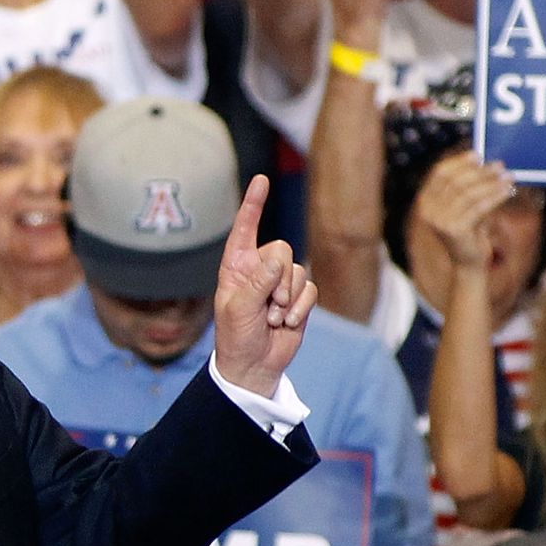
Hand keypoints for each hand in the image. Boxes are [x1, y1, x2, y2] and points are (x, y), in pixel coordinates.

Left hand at [213, 175, 317, 396]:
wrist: (254, 365)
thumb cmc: (236, 336)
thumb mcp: (238, 309)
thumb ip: (257, 282)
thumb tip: (279, 260)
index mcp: (236, 265)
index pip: (245, 227)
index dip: (254, 204)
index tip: (261, 180)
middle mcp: (259, 268)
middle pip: (282, 249)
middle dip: (278, 279)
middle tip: (268, 306)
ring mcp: (281, 282)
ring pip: (298, 270)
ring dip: (288, 299)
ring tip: (273, 319)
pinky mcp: (299, 298)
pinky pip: (310, 289)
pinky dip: (301, 308)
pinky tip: (287, 323)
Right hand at [415, 153, 514, 269]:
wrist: (469, 264)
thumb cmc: (470, 232)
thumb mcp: (467, 206)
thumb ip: (469, 187)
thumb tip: (486, 162)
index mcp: (426, 201)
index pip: (439, 173)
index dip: (459, 162)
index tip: (478, 155)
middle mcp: (428, 210)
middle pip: (455, 181)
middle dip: (479, 171)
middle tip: (500, 165)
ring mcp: (439, 221)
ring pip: (468, 193)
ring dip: (491, 182)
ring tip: (508, 176)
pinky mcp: (454, 230)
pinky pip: (479, 207)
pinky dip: (495, 196)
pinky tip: (508, 191)